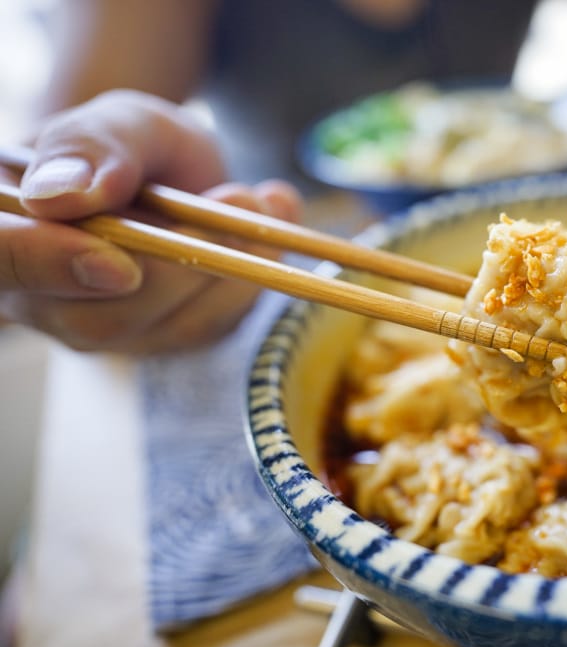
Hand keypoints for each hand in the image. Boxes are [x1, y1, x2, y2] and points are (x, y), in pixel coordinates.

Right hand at [0, 89, 302, 352]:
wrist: (165, 171)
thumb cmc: (126, 146)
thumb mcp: (116, 121)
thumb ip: (92, 146)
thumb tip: (64, 194)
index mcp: (6, 234)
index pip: (5, 262)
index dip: (52, 269)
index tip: (120, 263)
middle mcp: (43, 300)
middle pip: (101, 319)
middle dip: (184, 261)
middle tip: (238, 198)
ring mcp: (106, 329)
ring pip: (169, 330)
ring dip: (233, 267)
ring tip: (260, 200)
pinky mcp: (167, 339)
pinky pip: (216, 327)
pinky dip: (258, 275)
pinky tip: (273, 222)